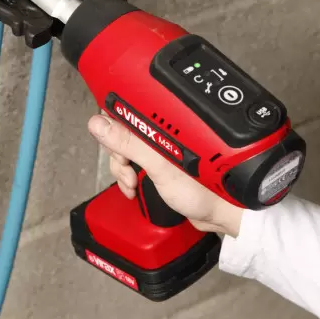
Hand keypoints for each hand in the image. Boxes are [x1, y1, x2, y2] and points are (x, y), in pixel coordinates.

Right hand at [88, 114, 242, 237]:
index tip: (109, 139)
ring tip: (131, 183)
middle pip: (121, 131)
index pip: (127, 107)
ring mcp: (158, 147)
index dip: (112, 121)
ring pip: (124, 150)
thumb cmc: (201, 187)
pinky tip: (133, 187)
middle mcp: (159, 130)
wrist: (220, 212)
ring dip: (120, 168)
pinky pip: (132, 163)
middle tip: (126, 169)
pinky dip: (127, 175)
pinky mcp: (157, 162)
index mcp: (161, 122)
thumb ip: (129, 143)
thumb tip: (98, 124)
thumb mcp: (159, 165)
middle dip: (116, 152)